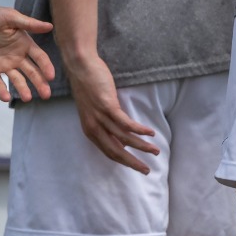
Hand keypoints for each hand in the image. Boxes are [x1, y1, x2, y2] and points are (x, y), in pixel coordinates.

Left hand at [0, 3, 54, 103]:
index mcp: (23, 42)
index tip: (51, 77)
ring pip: (17, 80)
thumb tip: (50, 26)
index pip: (39, 58)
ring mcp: (3, 64)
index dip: (46, 67)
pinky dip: (2, 91)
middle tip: (46, 95)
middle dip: (40, 83)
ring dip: (23, 89)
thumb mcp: (9, 17)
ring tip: (28, 98)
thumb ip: (29, 24)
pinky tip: (6, 97)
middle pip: (32, 72)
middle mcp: (16, 55)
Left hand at [64, 50, 159, 173]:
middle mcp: (93, 127)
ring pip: (124, 138)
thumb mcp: (94, 110)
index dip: (124, 161)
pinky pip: (126, 123)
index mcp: (90, 130)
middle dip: (133, 162)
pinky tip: (150, 133)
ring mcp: (100, 117)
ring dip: (142, 146)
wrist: (80, 65)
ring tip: (155, 150)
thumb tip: (122, 141)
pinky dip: (139, 130)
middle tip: (147, 170)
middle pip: (116, 151)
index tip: (137, 167)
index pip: (109, 152)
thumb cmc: (88, 85)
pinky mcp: (107, 106)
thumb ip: (106, 126)